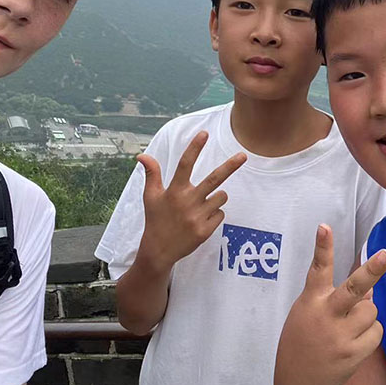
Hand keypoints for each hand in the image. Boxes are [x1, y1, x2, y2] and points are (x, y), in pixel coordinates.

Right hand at [137, 131, 245, 271]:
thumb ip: (151, 174)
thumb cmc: (156, 219)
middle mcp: (187, 202)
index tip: (204, 133)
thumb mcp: (150, 196)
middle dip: (230, 166)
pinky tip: (201, 221)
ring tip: (200, 207)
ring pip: (221, 197)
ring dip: (216, 198)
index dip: (194, 148)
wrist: (159, 251)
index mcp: (174, 191)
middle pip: (214, 179)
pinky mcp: (205, 230)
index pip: (185, 164)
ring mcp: (197, 217)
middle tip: (243, 155)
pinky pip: (221, 214)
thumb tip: (142, 155)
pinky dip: (214, 214)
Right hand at [274, 224, 385, 384]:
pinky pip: (375, 332)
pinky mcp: (353, 353)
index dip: (323, 247)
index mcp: (311, 301)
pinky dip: (369, 334)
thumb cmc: (301, 342)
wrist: (296, 382)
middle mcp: (326, 315)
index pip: (318, 269)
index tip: (324, 227)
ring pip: (370, 310)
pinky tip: (353, 341)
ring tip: (349, 326)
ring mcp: (340, 335)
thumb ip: (333, 297)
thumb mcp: (306, 312)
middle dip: (372, 270)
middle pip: (353, 288)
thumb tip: (367, 290)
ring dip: (365, 314)